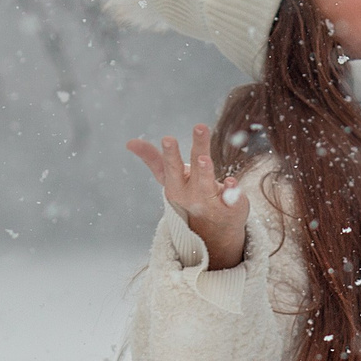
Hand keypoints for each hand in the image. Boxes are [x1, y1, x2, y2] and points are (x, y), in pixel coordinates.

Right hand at [125, 124, 247, 269]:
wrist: (214, 230)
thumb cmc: (190, 195)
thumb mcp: (171, 179)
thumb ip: (153, 159)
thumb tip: (129, 142)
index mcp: (176, 184)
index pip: (171, 167)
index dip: (169, 153)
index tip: (168, 138)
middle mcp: (192, 194)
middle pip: (191, 170)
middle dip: (190, 151)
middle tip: (191, 130)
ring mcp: (210, 202)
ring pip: (207, 185)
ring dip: (205, 172)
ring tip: (204, 158)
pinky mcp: (230, 208)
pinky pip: (231, 200)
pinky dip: (231, 193)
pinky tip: (231, 182)